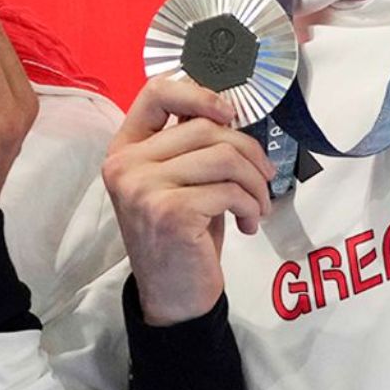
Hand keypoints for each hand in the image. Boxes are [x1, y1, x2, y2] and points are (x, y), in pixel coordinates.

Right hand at [102, 76, 274, 325]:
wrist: (172, 297)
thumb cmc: (182, 236)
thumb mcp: (180, 182)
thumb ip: (191, 145)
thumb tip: (231, 110)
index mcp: (125, 149)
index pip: (156, 93)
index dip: (199, 93)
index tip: (230, 114)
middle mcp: (126, 164)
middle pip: (205, 126)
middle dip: (249, 151)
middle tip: (264, 178)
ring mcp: (143, 187)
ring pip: (224, 156)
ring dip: (255, 182)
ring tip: (258, 205)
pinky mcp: (169, 212)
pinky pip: (230, 190)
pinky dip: (251, 206)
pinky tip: (248, 224)